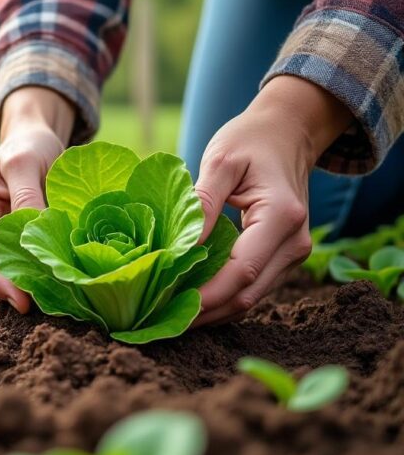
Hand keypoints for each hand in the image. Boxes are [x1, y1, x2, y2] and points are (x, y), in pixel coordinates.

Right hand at [0, 88, 75, 311]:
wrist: (38, 137)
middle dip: (15, 287)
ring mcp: (1, 233)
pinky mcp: (22, 237)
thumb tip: (35, 235)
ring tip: (58, 299)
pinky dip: (44, 270)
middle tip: (47, 305)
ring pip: (11, 267)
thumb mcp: (25, 161)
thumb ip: (27, 196)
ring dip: (32, 282)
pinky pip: (29, 259)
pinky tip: (63, 281)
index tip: (22, 300)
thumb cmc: (28, 144)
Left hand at [193, 76, 352, 325]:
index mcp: (281, 217)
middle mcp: (295, 242)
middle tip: (159, 320)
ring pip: (251, 298)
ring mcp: (293, 254)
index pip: (242, 270)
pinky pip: (252, 288)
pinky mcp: (283, 258)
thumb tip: (182, 245)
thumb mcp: (221, 161)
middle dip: (204, 312)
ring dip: (212, 311)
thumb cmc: (250, 142)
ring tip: (169, 317)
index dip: (206, 294)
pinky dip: (222, 298)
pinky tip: (189, 302)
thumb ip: (203, 202)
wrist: (287, 134)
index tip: (169, 305)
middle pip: (247, 294)